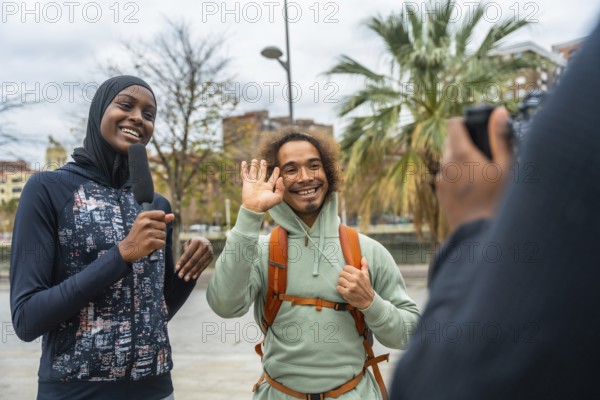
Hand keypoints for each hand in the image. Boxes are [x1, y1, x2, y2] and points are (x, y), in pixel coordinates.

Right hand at [119, 211, 174, 262]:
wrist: (128, 248)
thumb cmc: (138, 235)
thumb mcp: (145, 223)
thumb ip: (159, 219)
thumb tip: (172, 216)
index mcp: (143, 216)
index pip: (162, 214)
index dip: (160, 221)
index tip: (152, 226)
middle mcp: (145, 223)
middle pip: (164, 225)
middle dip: (159, 231)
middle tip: (148, 235)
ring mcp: (148, 233)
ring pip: (164, 235)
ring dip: (158, 239)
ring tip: (148, 240)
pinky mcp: (150, 242)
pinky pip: (163, 243)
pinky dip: (158, 246)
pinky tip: (150, 246)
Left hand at [176, 236, 213, 281]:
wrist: (205, 241)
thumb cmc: (193, 244)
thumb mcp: (188, 244)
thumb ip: (185, 251)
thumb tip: (182, 263)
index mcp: (197, 241)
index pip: (188, 253)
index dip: (182, 261)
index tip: (176, 269)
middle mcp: (204, 246)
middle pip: (193, 260)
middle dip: (186, 268)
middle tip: (180, 276)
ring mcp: (209, 252)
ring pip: (199, 264)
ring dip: (192, 272)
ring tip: (186, 279)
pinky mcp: (211, 257)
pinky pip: (204, 266)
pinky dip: (198, 272)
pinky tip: (193, 277)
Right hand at [241, 159, 284, 212]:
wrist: (254, 208)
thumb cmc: (266, 204)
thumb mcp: (278, 198)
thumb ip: (281, 188)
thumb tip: (280, 178)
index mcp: (268, 188)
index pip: (272, 178)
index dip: (275, 173)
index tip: (277, 168)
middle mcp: (261, 185)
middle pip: (262, 173)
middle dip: (263, 167)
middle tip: (264, 161)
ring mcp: (253, 184)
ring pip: (253, 173)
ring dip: (254, 166)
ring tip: (255, 160)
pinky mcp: (246, 183)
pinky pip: (245, 174)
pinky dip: (244, 168)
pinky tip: (244, 163)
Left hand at [337, 257, 374, 309]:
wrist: (369, 301)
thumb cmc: (366, 287)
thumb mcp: (367, 275)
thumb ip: (364, 266)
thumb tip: (363, 257)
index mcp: (359, 274)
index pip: (346, 267)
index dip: (346, 270)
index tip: (347, 274)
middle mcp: (355, 279)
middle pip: (341, 273)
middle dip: (342, 276)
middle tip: (345, 280)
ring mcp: (351, 287)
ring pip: (339, 280)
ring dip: (341, 283)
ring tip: (344, 284)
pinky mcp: (347, 293)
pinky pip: (338, 288)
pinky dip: (340, 289)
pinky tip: (343, 289)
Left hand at [435, 107, 512, 232]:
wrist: (478, 235)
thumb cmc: (496, 201)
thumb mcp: (506, 168)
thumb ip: (500, 138)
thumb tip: (499, 113)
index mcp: (460, 154)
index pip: (453, 124)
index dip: (466, 121)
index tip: (478, 128)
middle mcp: (445, 165)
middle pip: (450, 141)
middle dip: (465, 141)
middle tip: (485, 151)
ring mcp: (440, 181)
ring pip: (447, 160)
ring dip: (460, 159)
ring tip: (481, 171)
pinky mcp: (440, 194)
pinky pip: (446, 176)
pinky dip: (457, 175)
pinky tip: (474, 186)